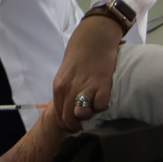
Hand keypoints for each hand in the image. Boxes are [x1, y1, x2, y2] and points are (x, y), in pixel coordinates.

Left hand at [51, 15, 123, 131]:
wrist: (94, 37)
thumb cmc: (80, 55)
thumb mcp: (65, 74)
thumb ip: (66, 91)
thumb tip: (70, 108)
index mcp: (59, 87)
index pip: (59, 115)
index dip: (67, 123)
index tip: (75, 122)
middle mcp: (69, 88)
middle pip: (69, 119)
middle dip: (77, 124)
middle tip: (84, 120)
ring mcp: (85, 87)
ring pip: (83, 114)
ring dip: (89, 114)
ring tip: (93, 106)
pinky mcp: (102, 84)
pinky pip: (101, 106)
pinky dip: (102, 105)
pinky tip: (103, 97)